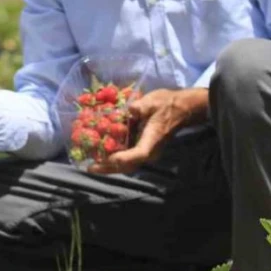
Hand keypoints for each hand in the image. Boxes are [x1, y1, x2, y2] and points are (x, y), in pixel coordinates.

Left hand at [88, 87, 208, 174]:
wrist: (181, 108)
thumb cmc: (166, 104)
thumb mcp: (152, 102)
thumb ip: (139, 107)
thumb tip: (128, 110)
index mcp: (152, 141)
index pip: (138, 154)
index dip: (122, 158)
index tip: (106, 159)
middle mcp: (149, 151)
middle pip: (128, 165)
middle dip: (108, 168)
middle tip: (90, 168)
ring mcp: (147, 151)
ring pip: (127, 164)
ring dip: (109, 166)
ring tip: (91, 164)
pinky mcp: (143, 148)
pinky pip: (128, 158)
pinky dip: (114, 159)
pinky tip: (100, 155)